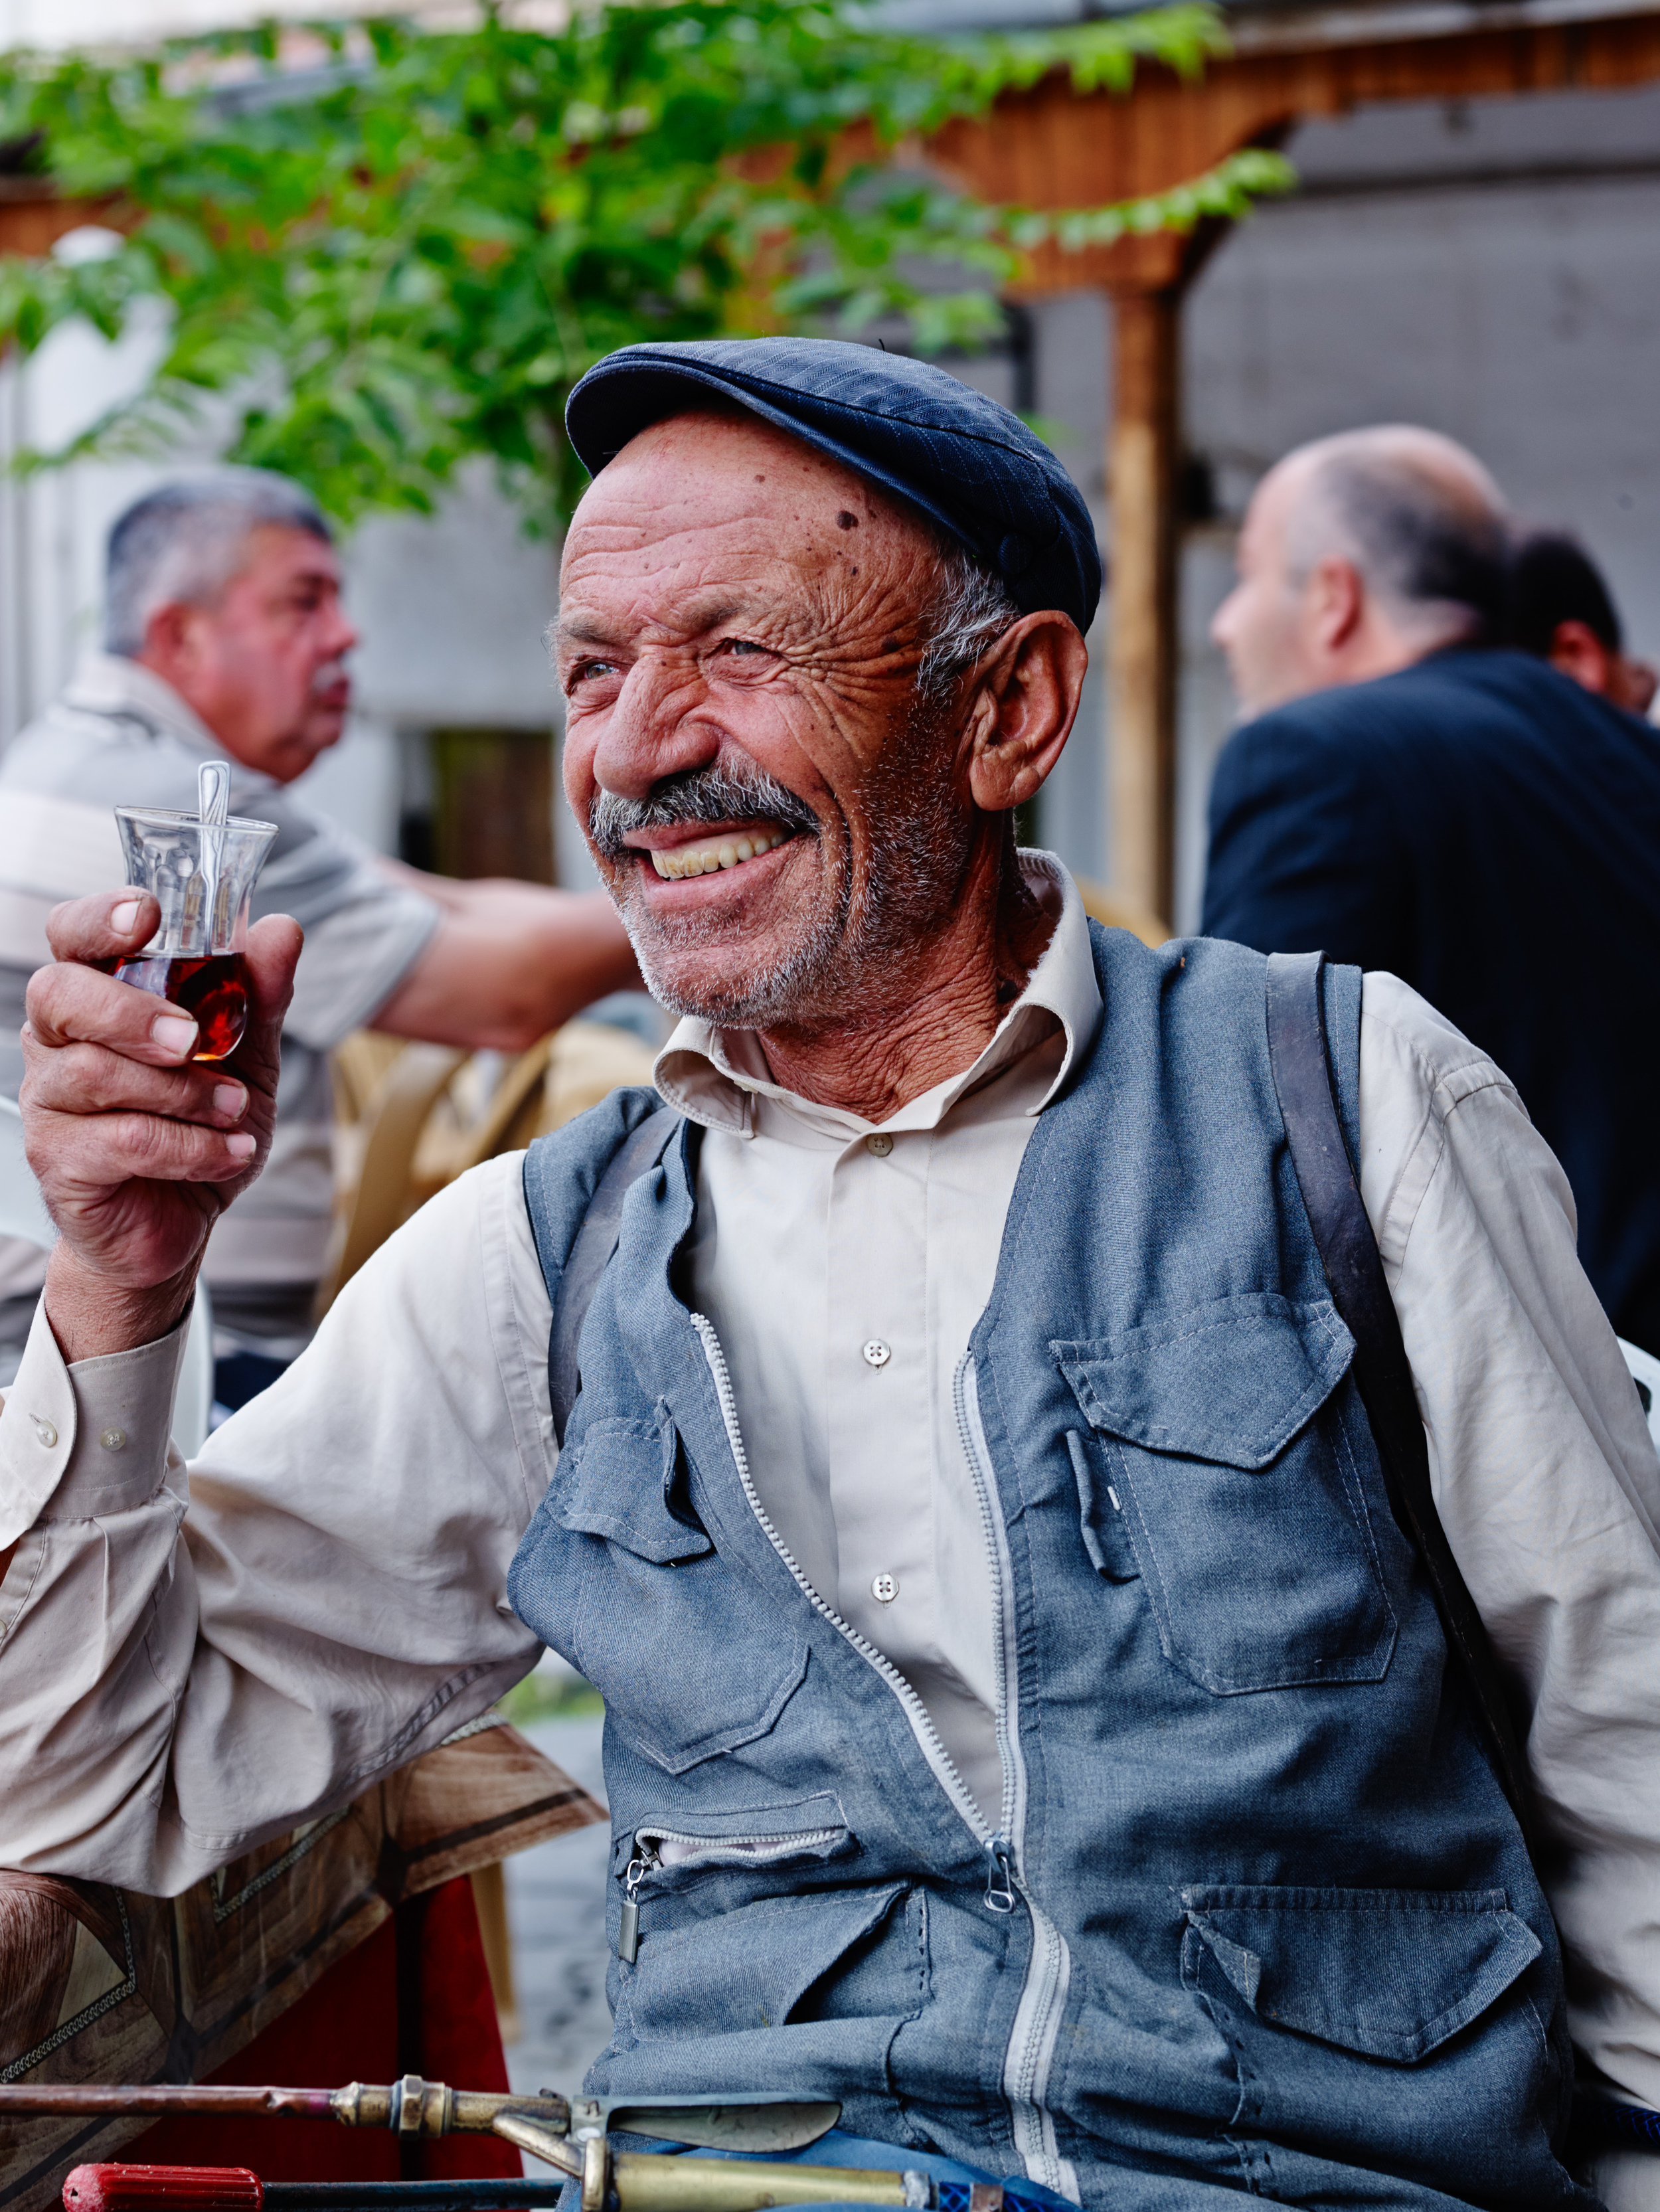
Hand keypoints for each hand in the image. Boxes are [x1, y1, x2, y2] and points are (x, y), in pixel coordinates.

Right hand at [20, 891, 301, 1360]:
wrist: (183, 1221)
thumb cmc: (201, 1124)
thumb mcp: (249, 1055)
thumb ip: (259, 994)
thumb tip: (281, 928)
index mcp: (95, 998)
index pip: (72, 937)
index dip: (99, 919)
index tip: (147, 916)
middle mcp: (56, 1043)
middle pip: (60, 995)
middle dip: (133, 1011)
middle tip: (194, 1039)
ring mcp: (49, 1103)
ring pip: (97, 1074)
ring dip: (184, 1093)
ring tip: (235, 1111)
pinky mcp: (60, 1163)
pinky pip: (121, 1141)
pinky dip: (191, 1146)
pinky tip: (231, 1151)